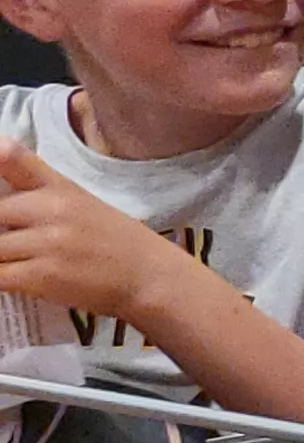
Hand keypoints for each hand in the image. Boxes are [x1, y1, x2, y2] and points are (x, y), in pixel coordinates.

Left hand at [0, 137, 193, 324]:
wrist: (150, 276)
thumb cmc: (116, 242)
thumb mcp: (83, 206)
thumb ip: (42, 198)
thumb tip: (4, 208)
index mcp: (61, 188)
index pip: (17, 161)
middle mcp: (52, 209)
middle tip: (10, 242)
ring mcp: (48, 242)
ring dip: (0, 259)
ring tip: (16, 262)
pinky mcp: (43, 275)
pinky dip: (0, 280)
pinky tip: (12, 279)